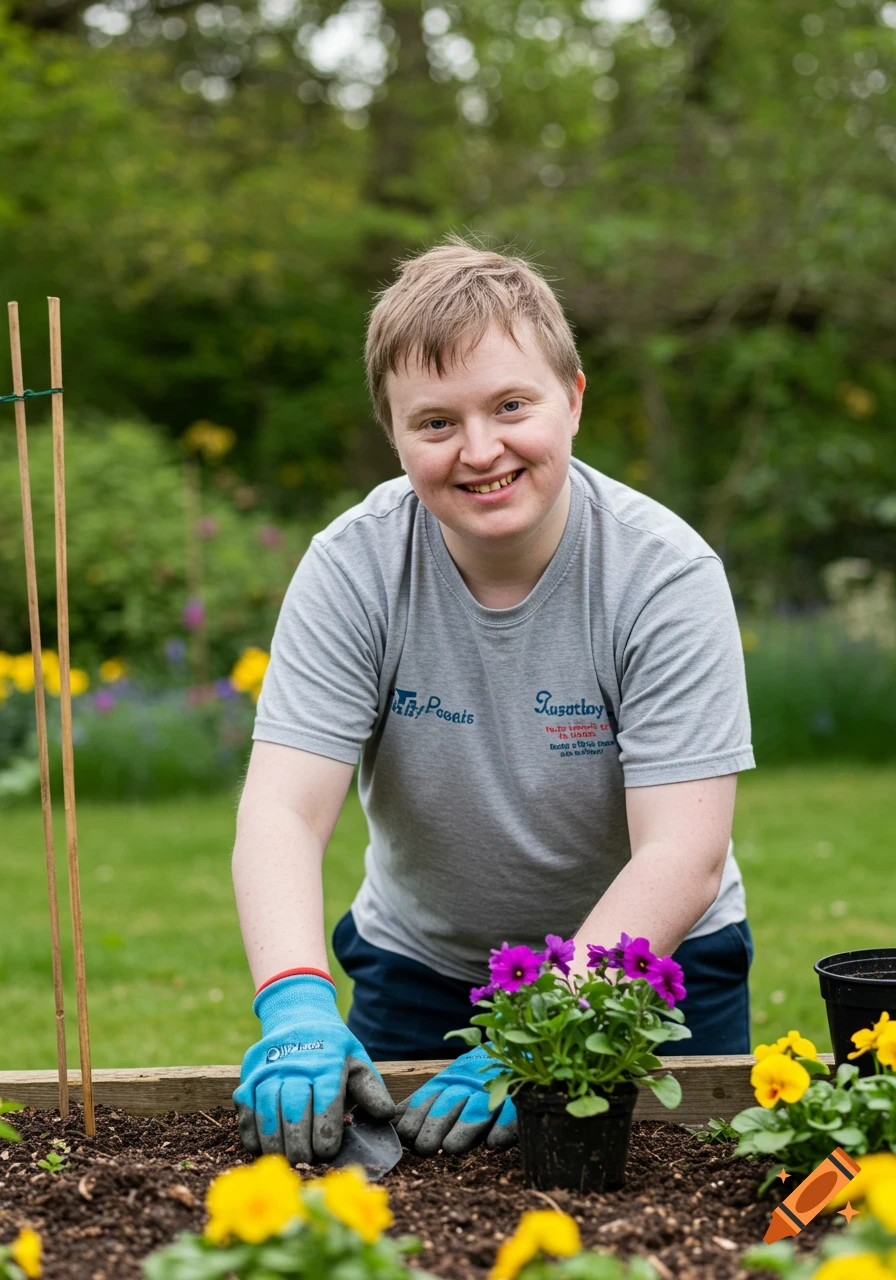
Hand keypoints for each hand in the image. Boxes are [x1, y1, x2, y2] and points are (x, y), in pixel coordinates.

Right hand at [233, 974, 394, 1163]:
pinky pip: (245, 1110)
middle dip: (299, 1143)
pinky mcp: (248, 1077)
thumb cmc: (333, 1050)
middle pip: (293, 1109)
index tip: (328, 1152)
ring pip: (266, 1111)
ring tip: (287, 1161)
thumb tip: (386, 1115)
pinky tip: (263, 1148)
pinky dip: (252, 1134)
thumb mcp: (357, 1061)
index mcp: (326, 1061)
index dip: (325, 1131)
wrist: (298, 1017)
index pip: (325, 1100)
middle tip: (306, 1163)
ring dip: (275, 1142)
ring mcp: (267, 1069)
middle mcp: (294, 1063)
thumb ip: (371, 1089)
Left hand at [395, 1046, 516, 1155]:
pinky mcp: (521, 1096)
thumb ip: (422, 1105)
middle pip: (450, 1102)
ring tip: (451, 1148)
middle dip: (435, 1125)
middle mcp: (470, 1081)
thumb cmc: (475, 1082)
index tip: (406, 1136)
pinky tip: (494, 1143)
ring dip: (464, 1128)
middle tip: (424, 1148)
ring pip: (478, 1107)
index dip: (416, 1116)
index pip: (427, 1097)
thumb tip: (391, 1122)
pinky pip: (513, 1111)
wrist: (517, 1049)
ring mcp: (496, 1087)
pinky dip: (503, 1126)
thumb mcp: (447, 1088)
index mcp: (449, 1079)